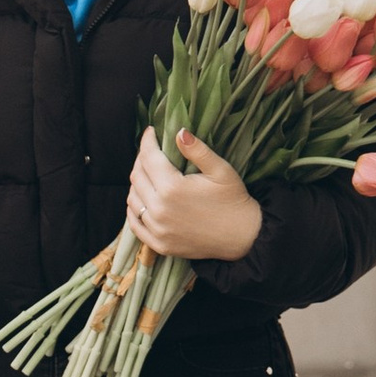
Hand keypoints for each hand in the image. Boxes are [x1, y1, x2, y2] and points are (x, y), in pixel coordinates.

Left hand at [127, 125, 262, 262]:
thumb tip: (179, 132)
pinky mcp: (159, 244)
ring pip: (133, 200)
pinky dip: (133, 210)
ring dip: (137, 183)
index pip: (149, 158)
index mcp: (172, 188)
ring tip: (147, 174)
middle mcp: (159, 210)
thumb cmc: (233, 200)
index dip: (147, 142)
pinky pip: (135, 225)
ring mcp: (157, 229)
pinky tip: (141, 200)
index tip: (150, 132)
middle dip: (141, 159)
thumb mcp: (221, 170)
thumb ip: (198, 150)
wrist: (242, 237)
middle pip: (137, 177)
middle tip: (150, 152)